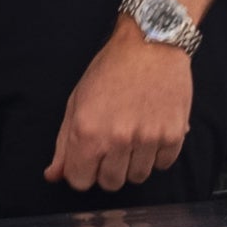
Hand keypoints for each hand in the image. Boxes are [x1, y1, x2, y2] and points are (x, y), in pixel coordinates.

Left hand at [44, 20, 192, 191]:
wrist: (151, 43)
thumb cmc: (111, 68)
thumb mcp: (77, 101)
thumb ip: (64, 143)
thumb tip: (54, 175)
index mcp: (88, 131)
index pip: (80, 181)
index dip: (82, 171)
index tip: (88, 159)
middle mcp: (118, 138)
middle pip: (110, 183)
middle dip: (108, 169)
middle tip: (112, 144)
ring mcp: (148, 139)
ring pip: (137, 177)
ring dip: (134, 163)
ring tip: (134, 135)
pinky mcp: (173, 135)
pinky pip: (163, 165)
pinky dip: (157, 154)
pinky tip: (152, 131)